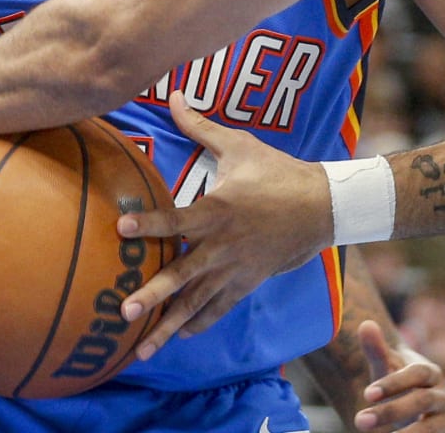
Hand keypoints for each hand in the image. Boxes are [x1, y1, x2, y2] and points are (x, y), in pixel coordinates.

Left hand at [114, 93, 331, 357]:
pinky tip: (176, 337)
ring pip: (197, 302)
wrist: (324, 207)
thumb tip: (172, 95)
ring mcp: (236, 269)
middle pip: (183, 274)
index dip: (149, 223)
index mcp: (218, 209)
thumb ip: (200, 126)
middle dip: (153, 293)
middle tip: (124, 310)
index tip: (120, 229)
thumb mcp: (239, 145)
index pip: (176, 218)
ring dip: (168, 325)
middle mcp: (223, 245)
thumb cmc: (278, 172)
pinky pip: (219, 308)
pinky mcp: (247, 282)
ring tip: (140, 348)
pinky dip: (198, 322)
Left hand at [354, 320, 444, 431]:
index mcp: (431, 374)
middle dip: (390, 411)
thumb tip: (365, 323)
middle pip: (422, 401)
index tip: (367, 395)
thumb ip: (378, 350)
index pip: (417, 373)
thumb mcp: (393, 370)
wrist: (436, 414)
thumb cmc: (408, 388)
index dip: (393, 383)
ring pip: (432, 428)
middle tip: (359, 421)